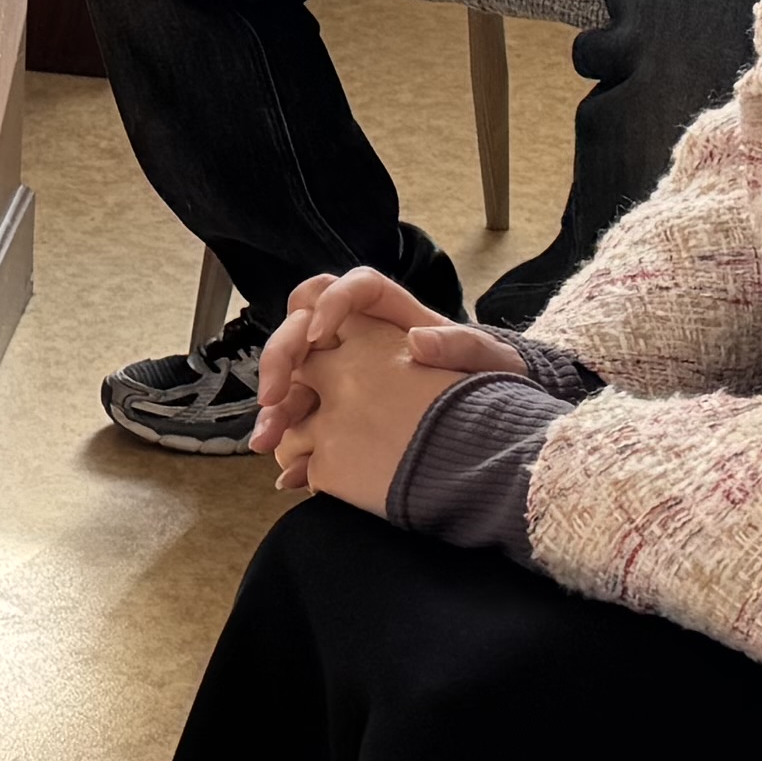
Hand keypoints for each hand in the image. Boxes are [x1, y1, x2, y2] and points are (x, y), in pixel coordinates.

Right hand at [249, 268, 520, 513]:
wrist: (495, 427)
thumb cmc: (493, 384)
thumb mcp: (492, 364)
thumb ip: (462, 347)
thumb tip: (418, 341)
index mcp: (394, 314)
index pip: (351, 289)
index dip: (330, 304)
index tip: (321, 335)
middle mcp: (359, 337)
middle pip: (302, 325)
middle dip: (280, 357)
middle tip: (272, 395)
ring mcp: (344, 372)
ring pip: (294, 374)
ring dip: (274, 405)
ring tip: (266, 441)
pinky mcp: (340, 409)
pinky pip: (304, 417)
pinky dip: (291, 441)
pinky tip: (287, 471)